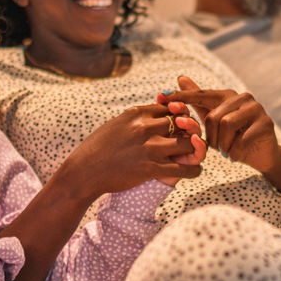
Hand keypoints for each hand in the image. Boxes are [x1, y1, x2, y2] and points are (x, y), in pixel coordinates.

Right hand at [56, 104, 204, 197]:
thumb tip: (152, 112)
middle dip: (190, 131)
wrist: (83, 172)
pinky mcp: (150, 169)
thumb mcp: (116, 124)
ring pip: (188, 144)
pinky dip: (193, 171)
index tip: (180, 126)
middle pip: (182, 123)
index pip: (170, 108)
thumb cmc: (97, 148)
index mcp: (136, 114)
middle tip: (192, 140)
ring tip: (196, 156)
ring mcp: (149, 148)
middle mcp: (144, 128)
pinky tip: (194, 172)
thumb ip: (136, 118)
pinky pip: (183, 169)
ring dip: (195, 150)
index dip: (179, 116)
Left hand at [162, 76, 280, 190]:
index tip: (161, 97)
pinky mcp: (266, 122)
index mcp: (228, 95)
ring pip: (226, 125)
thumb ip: (198, 101)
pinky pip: (241, 139)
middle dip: (212, 137)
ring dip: (224, 144)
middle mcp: (243, 97)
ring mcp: (256, 108)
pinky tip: (240, 152)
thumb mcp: (213, 120)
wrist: (261, 155)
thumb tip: (180, 77)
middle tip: (219, 147)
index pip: (200, 95)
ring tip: (229, 149)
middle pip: (213, 116)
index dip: (181, 97)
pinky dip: (236, 151)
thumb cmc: (234, 137)